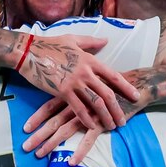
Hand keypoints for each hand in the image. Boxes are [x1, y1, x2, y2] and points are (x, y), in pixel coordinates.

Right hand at [18, 34, 139, 129]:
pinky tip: (92, 126)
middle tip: (124, 120)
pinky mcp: (62, 92)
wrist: (29, 52)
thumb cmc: (51, 45)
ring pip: (96, 103)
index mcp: (90, 60)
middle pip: (108, 94)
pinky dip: (86, 118)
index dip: (127, 88)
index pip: (114, 76)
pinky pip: (78, 108)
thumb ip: (91, 42)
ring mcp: (74, 83)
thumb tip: (106, 41)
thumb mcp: (73, 39)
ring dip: (105, 117)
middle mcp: (86, 73)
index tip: (136, 96)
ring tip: (111, 126)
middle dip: (118, 109)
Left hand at [22, 84, 150, 164]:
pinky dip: (80, 151)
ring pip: (66, 130)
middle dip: (38, 135)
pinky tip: (71, 162)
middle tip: (25, 147)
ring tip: (40, 154)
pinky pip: (89, 139)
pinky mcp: (102, 123)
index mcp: (72, 94)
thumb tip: (63, 99)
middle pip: (53, 121)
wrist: (135, 87)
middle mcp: (77, 104)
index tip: (25, 129)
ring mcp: (89, 114)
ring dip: (52, 144)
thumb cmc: (110, 85)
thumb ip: (76, 90)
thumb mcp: (90, 84)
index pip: (49, 106)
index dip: (37, 118)